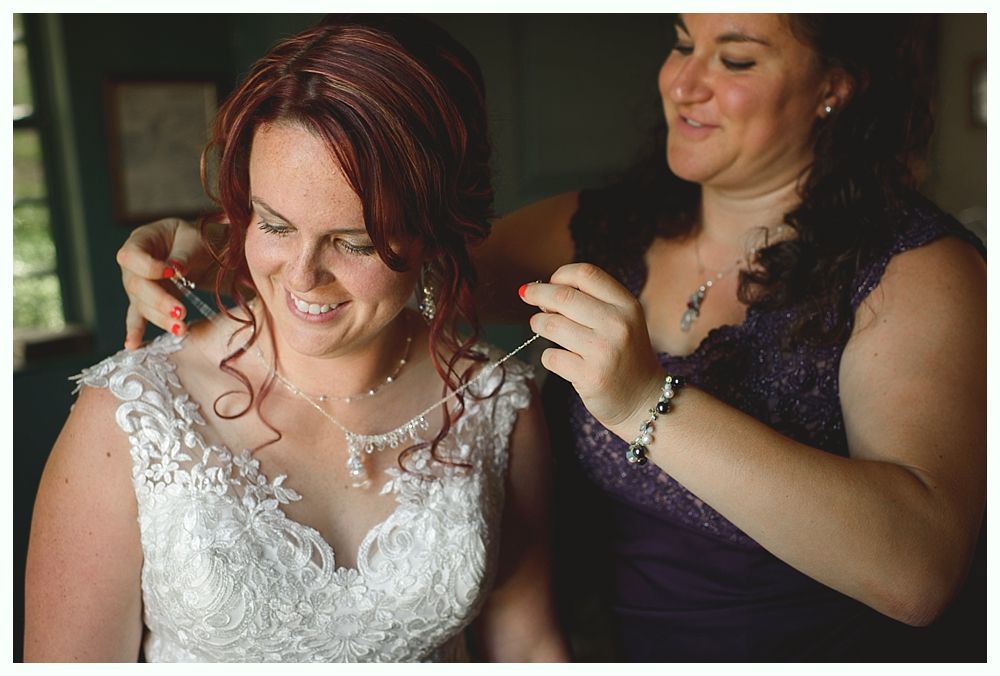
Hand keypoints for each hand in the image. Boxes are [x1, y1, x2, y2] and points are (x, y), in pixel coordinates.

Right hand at [115, 218, 203, 349]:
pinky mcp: (146, 303)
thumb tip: (176, 269)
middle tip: (180, 312)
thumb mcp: (194, 239)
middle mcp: (132, 266)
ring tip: (180, 329)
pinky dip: (136, 331)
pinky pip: (138, 318)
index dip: (148, 267)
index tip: (174, 273)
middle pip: (135, 285)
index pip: (131, 256)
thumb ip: (184, 254)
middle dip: (158, 301)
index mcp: (140, 241)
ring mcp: (137, 286)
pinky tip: (132, 346)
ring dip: (159, 319)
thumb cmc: (195, 240)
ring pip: (141, 305)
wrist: (202, 252)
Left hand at [520, 263, 663, 430]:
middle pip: (562, 296)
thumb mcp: (623, 321)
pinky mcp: (590, 376)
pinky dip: (549, 356)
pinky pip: (550, 356)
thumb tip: (541, 290)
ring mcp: (604, 351)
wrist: (644, 400)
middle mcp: (618, 325)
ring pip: (551, 325)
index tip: (549, 283)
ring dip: (538, 324)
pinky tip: (561, 360)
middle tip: (528, 296)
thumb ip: (592, 302)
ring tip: (541, 327)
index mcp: (627, 305)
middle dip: (537, 294)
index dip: (560, 275)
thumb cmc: (625, 356)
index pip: (586, 273)